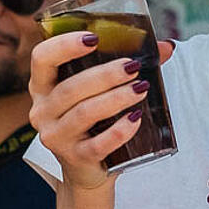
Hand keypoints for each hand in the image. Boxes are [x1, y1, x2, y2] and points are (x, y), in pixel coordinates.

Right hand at [29, 33, 173, 190]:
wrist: (89, 170)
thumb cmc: (94, 121)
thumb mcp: (101, 91)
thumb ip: (127, 66)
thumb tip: (166, 47)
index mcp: (43, 86)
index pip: (42, 58)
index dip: (64, 45)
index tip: (94, 38)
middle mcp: (42, 110)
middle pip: (70, 87)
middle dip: (105, 75)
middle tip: (133, 68)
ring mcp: (56, 137)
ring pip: (84, 113)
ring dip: (115, 99)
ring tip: (141, 90)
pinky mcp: (75, 158)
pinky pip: (97, 145)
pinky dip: (118, 131)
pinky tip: (135, 120)